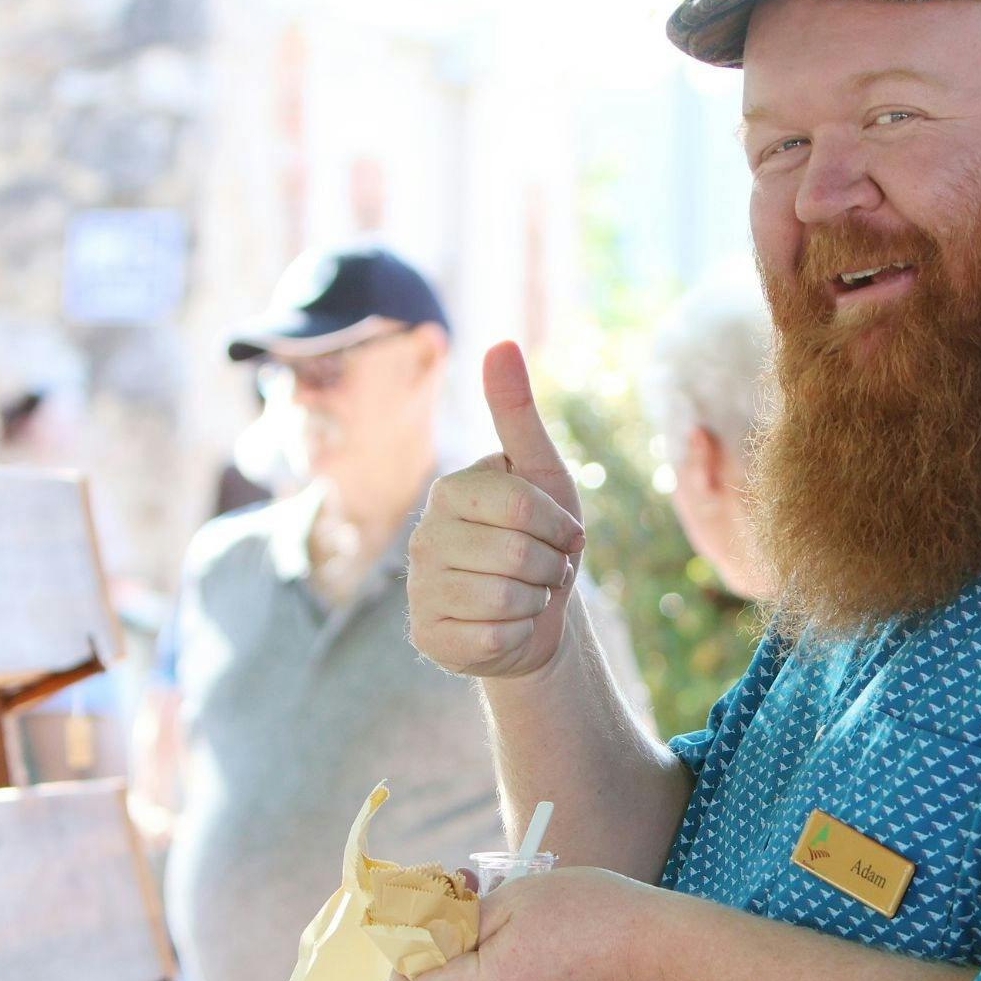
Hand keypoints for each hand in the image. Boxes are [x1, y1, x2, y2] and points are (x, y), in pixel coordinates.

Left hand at [387, 868, 681, 980]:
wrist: (670, 955)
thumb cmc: (594, 914)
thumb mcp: (518, 897)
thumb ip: (464, 919)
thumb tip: (433, 931)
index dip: (403, 971)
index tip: (428, 935)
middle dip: (455, 952)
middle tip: (481, 902)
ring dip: (491, 961)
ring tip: (530, 918)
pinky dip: (522, 976)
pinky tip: (556, 944)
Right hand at [407, 342, 585, 679]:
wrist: (538, 618)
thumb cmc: (542, 539)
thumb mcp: (544, 474)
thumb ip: (518, 413)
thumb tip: (500, 342)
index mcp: (450, 490)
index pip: (525, 504)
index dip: (560, 527)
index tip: (561, 534)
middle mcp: (423, 537)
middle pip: (518, 554)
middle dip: (551, 567)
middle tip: (542, 569)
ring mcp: (420, 590)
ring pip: (507, 597)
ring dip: (536, 601)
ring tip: (525, 595)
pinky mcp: (428, 637)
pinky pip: (494, 637)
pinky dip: (518, 634)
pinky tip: (506, 626)